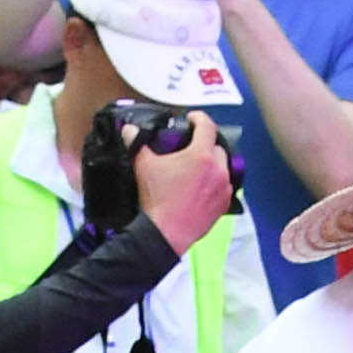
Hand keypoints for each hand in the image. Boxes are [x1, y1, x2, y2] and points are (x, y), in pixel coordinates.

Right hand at [129, 112, 238, 250]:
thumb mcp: (143, 166)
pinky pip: (224, 186)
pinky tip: (202, 186)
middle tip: (191, 147)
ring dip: (212, 164)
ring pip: (223, 167)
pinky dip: (215, 183)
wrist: (165, 234)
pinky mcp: (223, 204)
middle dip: (205, 144)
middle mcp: (218, 170)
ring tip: (197, 167)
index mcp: (201, 155)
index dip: (198, 118)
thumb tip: (129, 130)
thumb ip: (136, 143)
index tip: (191, 119)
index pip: (207, 125)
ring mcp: (223, 188)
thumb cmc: (157, 200)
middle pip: (217, 146)